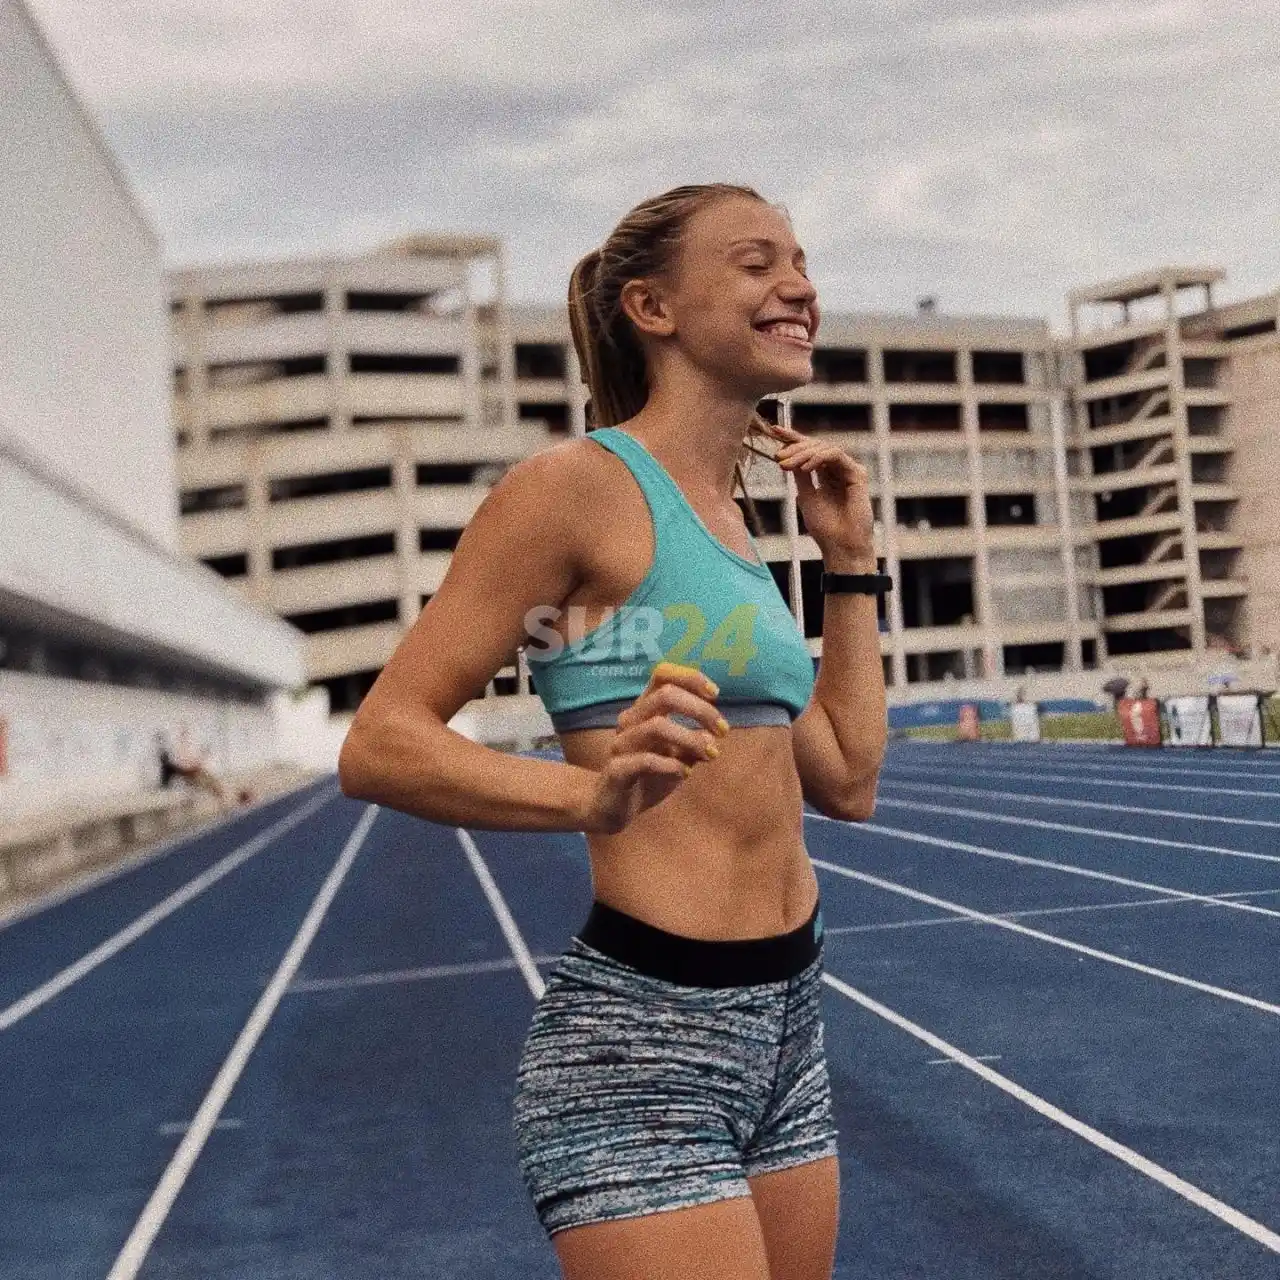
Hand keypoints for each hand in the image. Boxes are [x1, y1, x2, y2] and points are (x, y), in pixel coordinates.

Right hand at [577, 661, 728, 833]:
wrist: (611, 807)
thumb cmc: (648, 776)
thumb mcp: (679, 758)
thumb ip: (695, 743)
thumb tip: (713, 734)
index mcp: (644, 710)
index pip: (662, 674)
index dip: (690, 677)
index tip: (715, 694)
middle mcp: (631, 720)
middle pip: (665, 694)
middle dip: (700, 709)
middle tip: (723, 730)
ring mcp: (621, 744)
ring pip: (657, 726)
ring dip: (691, 738)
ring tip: (711, 754)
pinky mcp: (616, 771)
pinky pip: (644, 761)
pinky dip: (671, 765)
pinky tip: (685, 773)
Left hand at [766, 422, 874, 559]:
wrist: (840, 545)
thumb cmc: (825, 527)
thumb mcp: (806, 497)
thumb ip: (800, 476)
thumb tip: (787, 457)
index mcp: (826, 475)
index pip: (809, 451)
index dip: (793, 439)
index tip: (774, 430)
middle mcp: (838, 470)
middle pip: (816, 446)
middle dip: (794, 447)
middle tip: (778, 455)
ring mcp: (849, 470)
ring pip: (824, 448)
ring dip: (802, 453)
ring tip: (786, 464)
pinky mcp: (858, 473)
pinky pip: (835, 456)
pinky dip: (818, 457)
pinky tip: (805, 468)